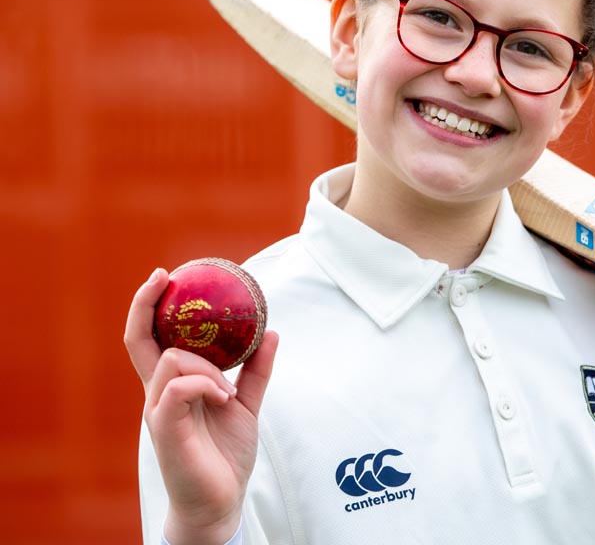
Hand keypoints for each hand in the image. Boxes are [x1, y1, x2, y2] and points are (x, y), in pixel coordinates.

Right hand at [124, 268, 278, 543]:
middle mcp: (159, 394)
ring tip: (229, 390)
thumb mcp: (247, 403)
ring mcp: (159, 412)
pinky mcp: (165, 430)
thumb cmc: (225, 455)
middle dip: (145, 303)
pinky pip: (178, 388)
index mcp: (174, 385)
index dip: (149, 306)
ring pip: (170, 360)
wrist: (221, 502)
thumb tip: (272, 332)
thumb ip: (255, 370)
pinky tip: (225, 397)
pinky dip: (206, 383)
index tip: (163, 276)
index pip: (150, 339)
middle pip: (139, 340)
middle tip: (162, 278)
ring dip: (207, 365)